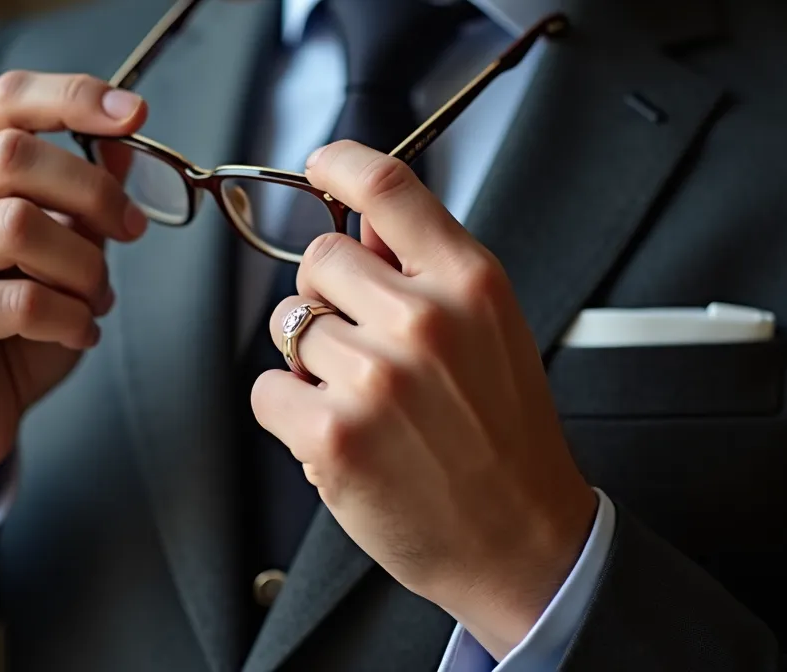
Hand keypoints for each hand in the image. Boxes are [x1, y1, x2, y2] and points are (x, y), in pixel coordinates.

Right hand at [0, 71, 148, 538]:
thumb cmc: (6, 328)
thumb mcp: (57, 251)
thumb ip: (80, 196)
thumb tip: (124, 139)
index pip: (6, 101)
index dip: (73, 98)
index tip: (136, 114)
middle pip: (15, 156)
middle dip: (94, 193)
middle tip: (131, 231)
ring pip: (17, 225)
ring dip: (83, 266)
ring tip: (95, 299)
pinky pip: (17, 299)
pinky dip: (69, 317)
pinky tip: (79, 332)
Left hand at [250, 141, 596, 658]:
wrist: (519, 540)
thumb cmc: (504, 439)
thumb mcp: (492, 330)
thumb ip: (427, 265)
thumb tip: (371, 214)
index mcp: (470, 284)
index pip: (390, 188)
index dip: (342, 165)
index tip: (322, 166)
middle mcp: (424, 321)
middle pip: (319, 259)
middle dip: (328, 299)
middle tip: (366, 349)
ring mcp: (376, 378)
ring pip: (289, 327)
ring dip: (311, 362)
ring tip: (364, 403)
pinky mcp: (333, 435)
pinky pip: (267, 389)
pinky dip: (289, 412)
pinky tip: (336, 434)